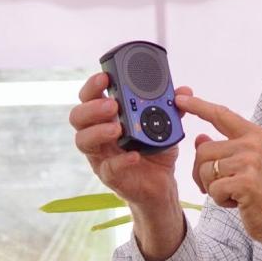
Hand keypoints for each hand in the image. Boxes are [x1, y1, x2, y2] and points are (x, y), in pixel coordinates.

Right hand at [70, 73, 190, 260]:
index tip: (105, 77)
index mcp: (106, 116)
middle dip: (92, 108)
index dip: (93, 85)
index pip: (90, 96)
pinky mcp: (109, 176)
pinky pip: (108, 168)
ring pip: (83, 141)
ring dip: (98, 131)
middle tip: (113, 105)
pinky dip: (120, 160)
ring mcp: (100, 155)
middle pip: (78, 116)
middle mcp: (97, 133)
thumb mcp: (165, 126)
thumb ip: (171, 108)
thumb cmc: (155, 149)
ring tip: (118, 129)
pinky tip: (134, 155)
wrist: (161, 184)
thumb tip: (184, 90)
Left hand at [175, 92, 261, 243]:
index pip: (220, 114)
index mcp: (253, 135)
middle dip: (202, 173)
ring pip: (205, 170)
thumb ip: (224, 148)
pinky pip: (212, 188)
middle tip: (219, 186)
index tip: (180, 98)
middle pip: (203, 151)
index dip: (197, 106)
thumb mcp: (245, 164)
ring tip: (233, 193)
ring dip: (212, 188)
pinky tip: (237, 201)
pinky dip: (219, 199)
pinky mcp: (245, 182)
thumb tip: (200, 138)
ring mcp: (249, 162)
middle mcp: (252, 144)